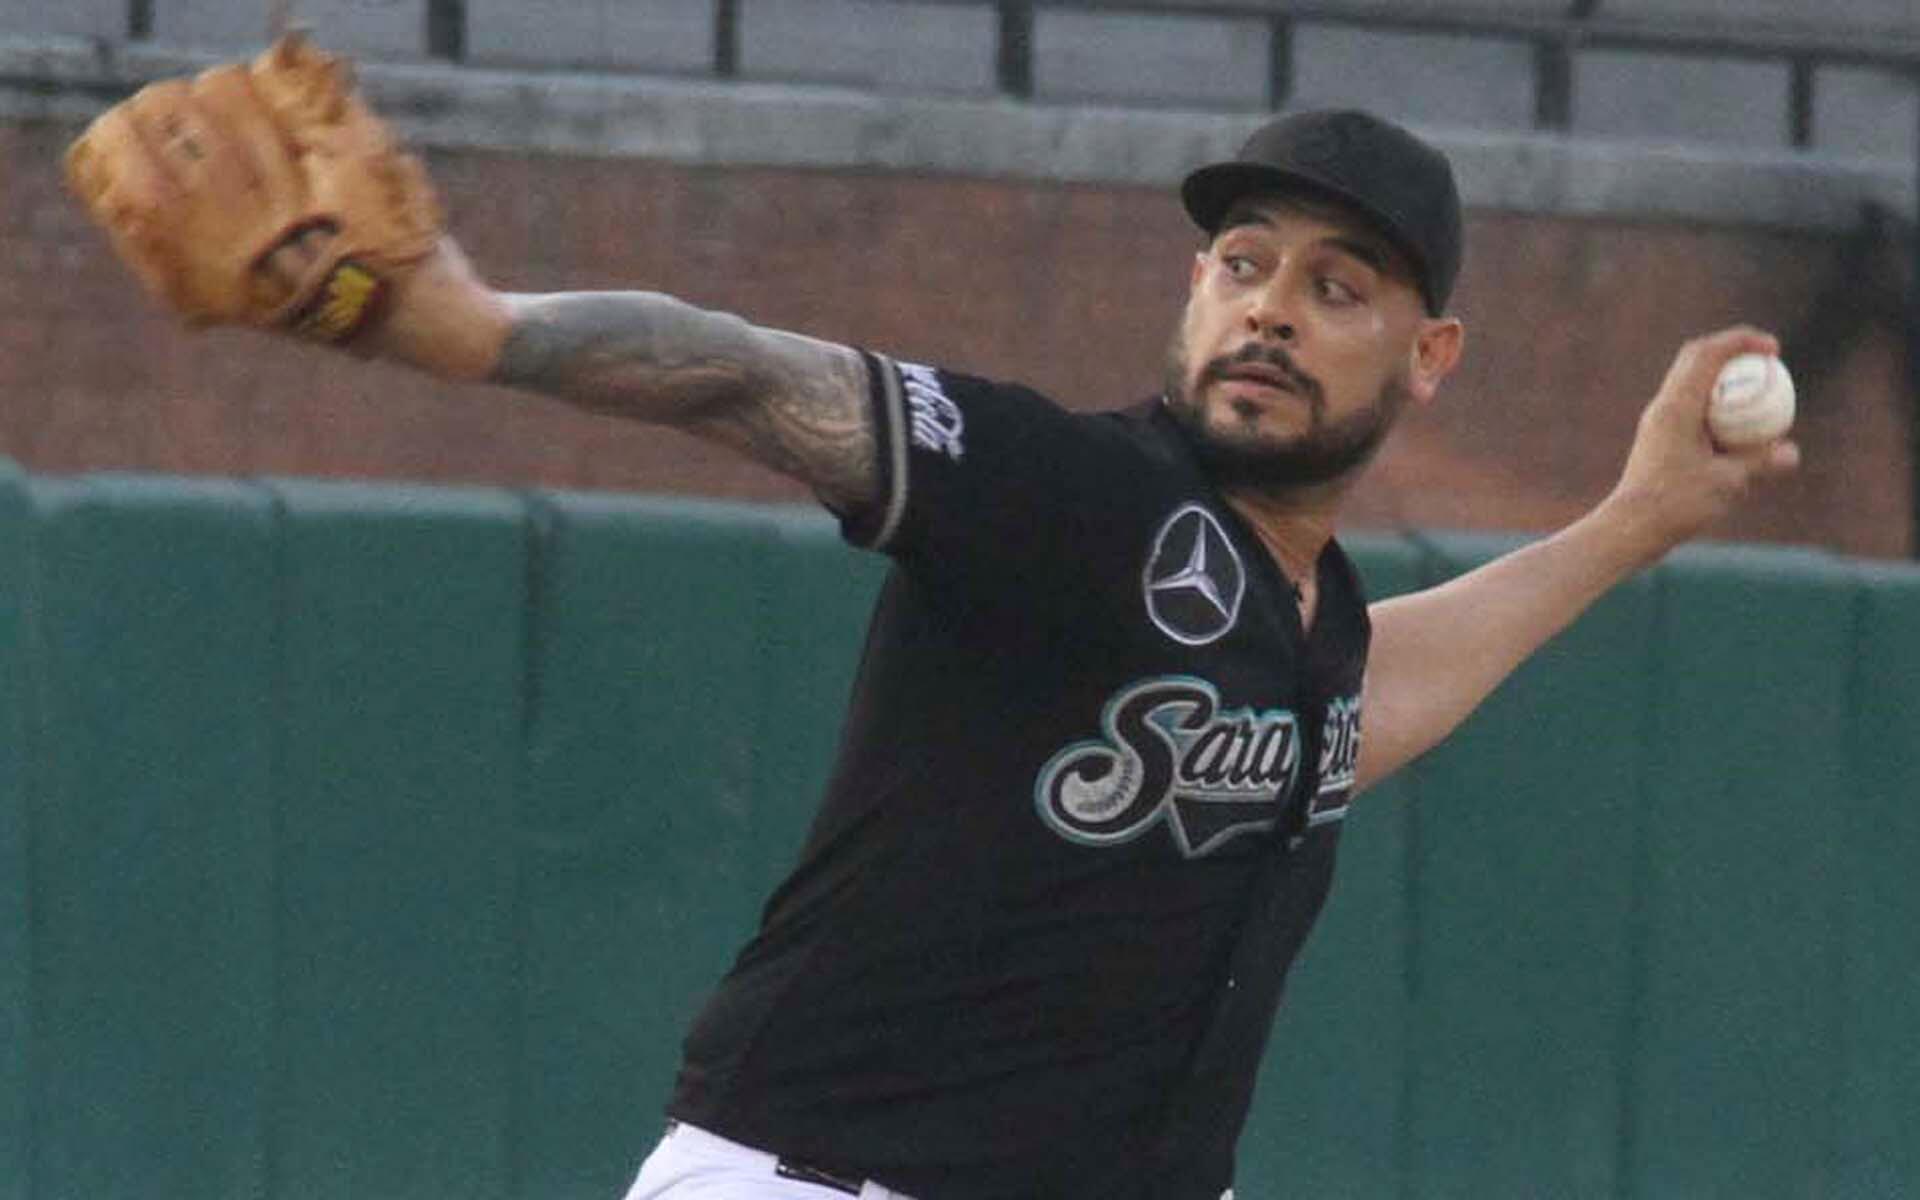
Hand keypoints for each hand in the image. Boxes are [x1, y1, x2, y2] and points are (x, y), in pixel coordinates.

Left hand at [1603, 325, 1800, 559]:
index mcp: (1677, 406)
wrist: (1630, 528)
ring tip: (1758, 392)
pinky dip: (1718, 407)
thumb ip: (1760, 462)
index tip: (1774, 348)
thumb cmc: (1675, 505)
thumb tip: (1792, 451)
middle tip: (1767, 362)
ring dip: (1724, 379)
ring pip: (1693, 384)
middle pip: (1696, 359)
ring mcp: (1658, 422)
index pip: (1707, 354)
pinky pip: (1692, 409)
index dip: (1742, 341)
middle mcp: (1663, 407)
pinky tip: (1740, 429)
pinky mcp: (1659, 439)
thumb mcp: (1727, 483)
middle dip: (1733, 352)